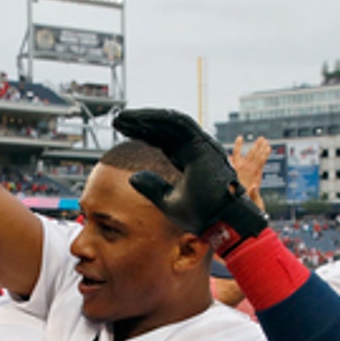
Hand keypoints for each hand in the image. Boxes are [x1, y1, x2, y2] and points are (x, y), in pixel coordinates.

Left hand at [115, 109, 267, 254]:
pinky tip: (139, 118)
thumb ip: (153, 188)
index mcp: (189, 160)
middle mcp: (195, 149)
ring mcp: (201, 145)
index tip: (122, 131)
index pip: (163, 141)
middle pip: (164, 130)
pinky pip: (178, 123)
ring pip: (169, 122)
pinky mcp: (203, 144)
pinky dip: (158, 118)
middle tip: (117, 120)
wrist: (222, 223)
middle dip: (140, 123)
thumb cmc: (203, 217)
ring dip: (145, 118)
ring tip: (122, 118)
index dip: (143, 134)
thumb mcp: (169, 202)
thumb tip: (133, 178)